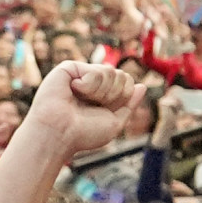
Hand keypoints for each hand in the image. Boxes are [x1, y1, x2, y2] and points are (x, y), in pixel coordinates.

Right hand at [25, 58, 145, 156]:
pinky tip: (73, 91)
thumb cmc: (82, 133)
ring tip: (82, 100)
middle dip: (114, 94)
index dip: (123, 97)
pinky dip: (89, 86)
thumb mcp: (115, 122)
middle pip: (122, 76)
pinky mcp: (69, 68)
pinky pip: (95, 70)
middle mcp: (92, 83)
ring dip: (101, 92)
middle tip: (93, 105)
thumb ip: (130, 104)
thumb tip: (142, 86)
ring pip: (111, 71)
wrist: (59, 134)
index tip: (105, 109)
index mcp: (102, 95)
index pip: (128, 83)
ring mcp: (81, 74)